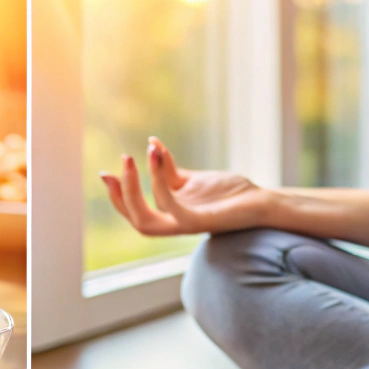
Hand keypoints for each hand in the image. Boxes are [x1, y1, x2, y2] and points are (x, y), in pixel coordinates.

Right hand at [99, 137, 270, 235]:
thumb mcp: (194, 179)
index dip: (118, 195)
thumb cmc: (231, 193)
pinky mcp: (201, 220)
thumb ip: (171, 171)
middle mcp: (176, 224)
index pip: (135, 212)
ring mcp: (187, 224)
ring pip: (146, 220)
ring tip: (131, 157)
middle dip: (122, 193)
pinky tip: (156, 154)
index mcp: (171, 215)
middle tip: (121, 162)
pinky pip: (171, 206)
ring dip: (134, 189)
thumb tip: (151, 144)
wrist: (263, 202)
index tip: (106, 171)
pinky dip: (158, 181)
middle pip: (135, 219)